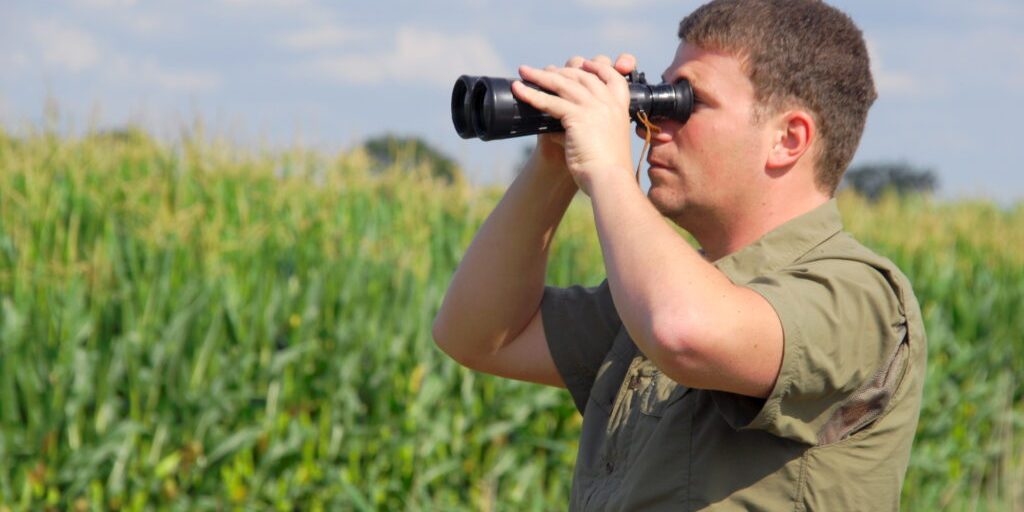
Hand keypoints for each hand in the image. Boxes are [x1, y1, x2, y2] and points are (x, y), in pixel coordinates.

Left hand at [513, 54, 636, 194]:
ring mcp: (594, 107)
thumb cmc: (606, 169)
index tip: (584, 63)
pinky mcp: (578, 116)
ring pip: (564, 83)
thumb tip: (555, 129)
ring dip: (540, 76)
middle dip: (561, 70)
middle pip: (582, 75)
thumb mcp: (601, 142)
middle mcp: (609, 103)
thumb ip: (582, 129)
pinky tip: (519, 90)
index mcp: (620, 108)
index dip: (598, 66)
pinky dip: (532, 94)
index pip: (612, 77)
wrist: (609, 180)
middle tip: (543, 70)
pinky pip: (550, 101)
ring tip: (524, 71)